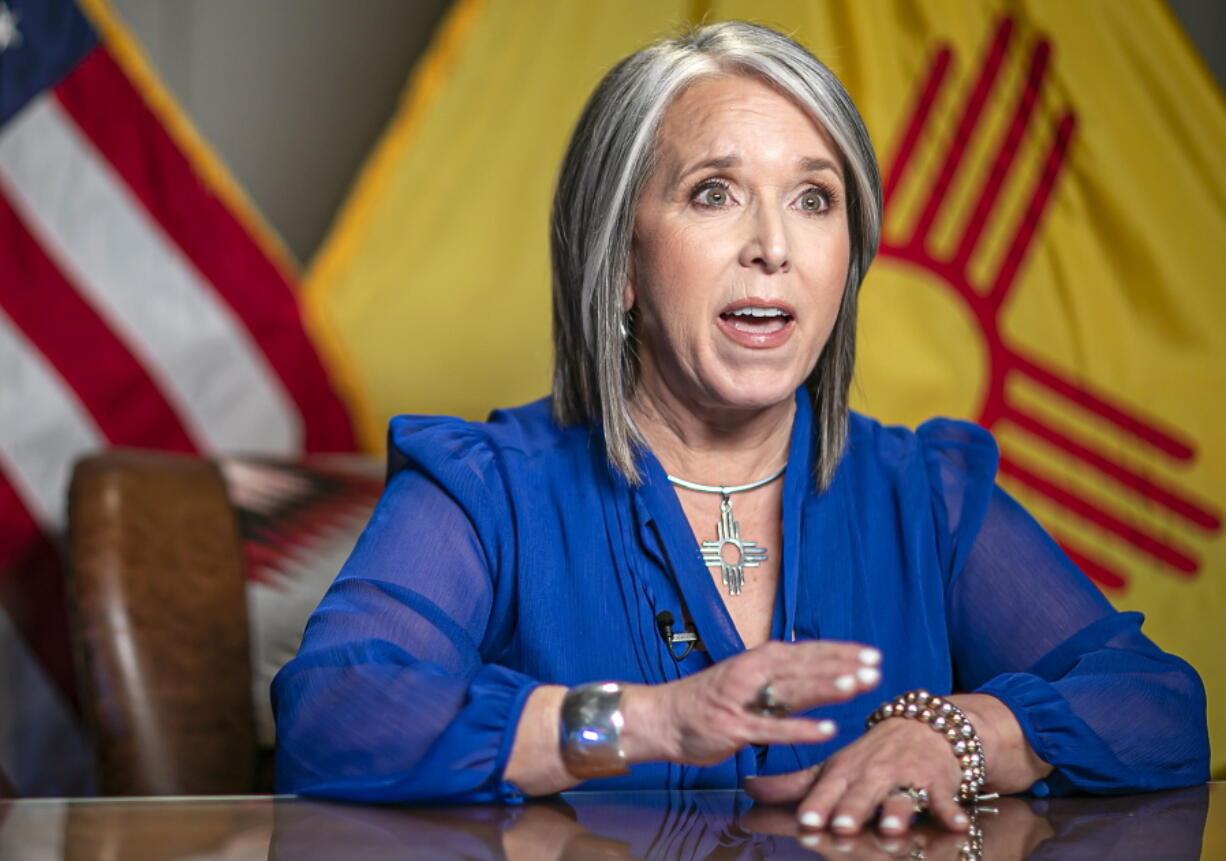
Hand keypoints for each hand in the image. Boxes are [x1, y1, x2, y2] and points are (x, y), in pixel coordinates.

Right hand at [621, 640, 882, 766]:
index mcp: (759, 660)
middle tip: (876, 667)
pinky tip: (826, 730)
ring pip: (790, 690)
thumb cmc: (708, 702)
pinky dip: (800, 729)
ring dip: (825, 687)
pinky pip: (772, 728)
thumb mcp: (747, 681)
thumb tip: (818, 666)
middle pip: (804, 666)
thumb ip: (780, 676)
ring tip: (857, 685)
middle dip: (842, 666)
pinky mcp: (734, 727)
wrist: (662, 718)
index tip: (873, 655)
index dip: (840, 653)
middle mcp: (753, 672)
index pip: (807, 652)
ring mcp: (742, 699)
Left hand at [744, 711, 968, 835]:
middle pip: (861, 796)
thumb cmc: (870, 758)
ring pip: (901, 799)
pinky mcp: (938, 783)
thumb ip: (791, 785)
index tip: (805, 823)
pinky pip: (945, 800)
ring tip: (892, 828)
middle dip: (851, 810)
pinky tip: (958, 823)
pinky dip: (952, 811)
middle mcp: (873, 774)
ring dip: (896, 813)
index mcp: (844, 771)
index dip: (816, 806)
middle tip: (841, 826)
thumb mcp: (831, 767)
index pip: (827, 791)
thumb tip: (746, 790)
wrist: (925, 730)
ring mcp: (906, 779)